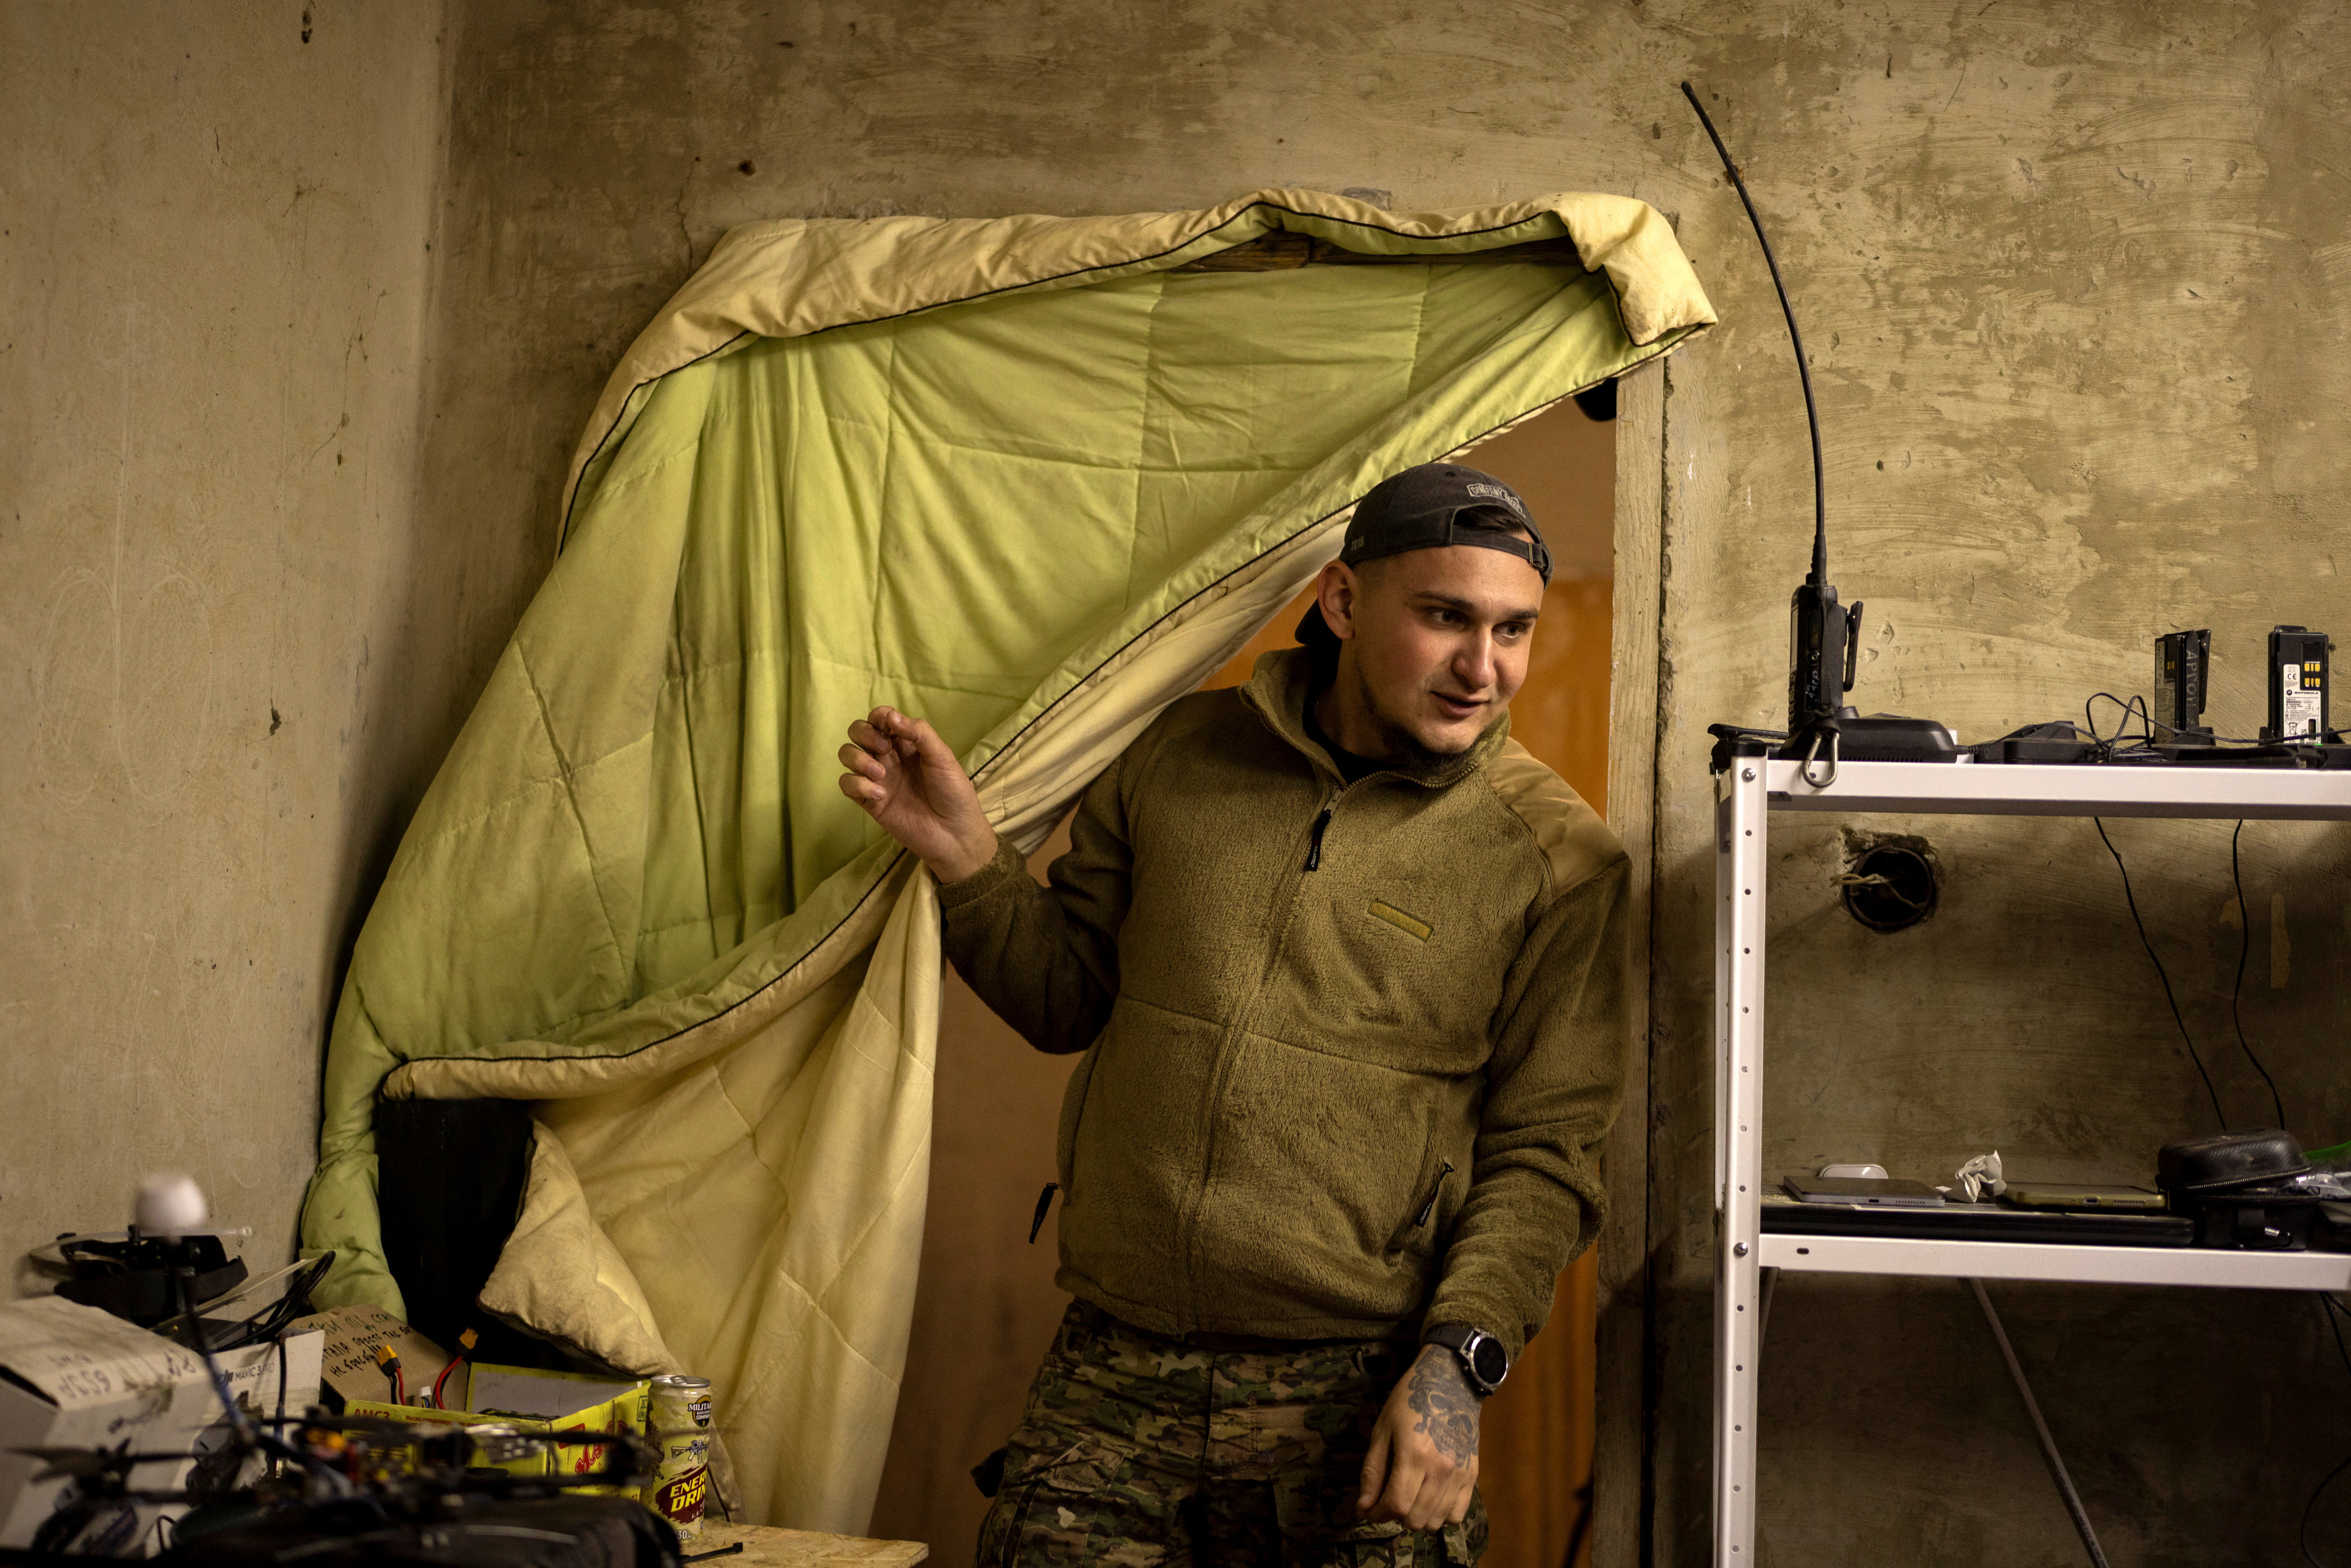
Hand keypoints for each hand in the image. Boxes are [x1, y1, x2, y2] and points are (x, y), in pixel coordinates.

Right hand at [836, 707, 996, 883]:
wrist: (954, 834)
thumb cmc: (953, 792)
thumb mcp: (942, 757)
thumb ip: (919, 733)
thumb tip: (891, 716)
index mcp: (907, 743)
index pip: (881, 718)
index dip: (879, 716)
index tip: (889, 727)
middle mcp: (888, 756)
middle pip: (858, 731)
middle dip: (864, 734)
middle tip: (884, 750)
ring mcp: (877, 778)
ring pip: (847, 754)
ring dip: (857, 758)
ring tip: (881, 775)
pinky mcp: (869, 801)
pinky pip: (846, 784)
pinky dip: (857, 784)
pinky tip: (880, 795)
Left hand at [1356, 1344, 1480, 1529]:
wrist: (1450, 1382)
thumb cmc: (1409, 1402)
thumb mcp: (1382, 1430)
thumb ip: (1373, 1470)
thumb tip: (1364, 1507)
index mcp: (1414, 1455)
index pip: (1396, 1505)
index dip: (1376, 1514)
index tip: (1367, 1509)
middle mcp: (1440, 1469)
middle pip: (1415, 1518)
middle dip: (1394, 1516)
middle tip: (1386, 1500)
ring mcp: (1459, 1474)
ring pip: (1436, 1521)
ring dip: (1416, 1517)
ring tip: (1408, 1499)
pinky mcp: (1472, 1475)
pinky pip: (1457, 1515)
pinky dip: (1440, 1515)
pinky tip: (1430, 1500)